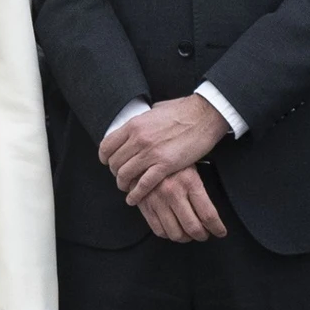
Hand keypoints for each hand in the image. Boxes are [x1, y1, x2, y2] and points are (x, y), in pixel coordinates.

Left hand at [101, 95, 229, 202]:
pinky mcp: (165, 165)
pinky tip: (133, 199)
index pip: (107, 146)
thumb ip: (142, 120)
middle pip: (114, 162)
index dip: (105, 158)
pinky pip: (143, 184)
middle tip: (121, 176)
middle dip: (115, 172)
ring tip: (126, 187)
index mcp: (134, 125)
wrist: (204, 115)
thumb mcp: (154, 110)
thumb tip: (136, 125)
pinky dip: (135, 194)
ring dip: (123, 184)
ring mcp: (151, 153)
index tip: (109, 162)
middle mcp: (138, 139)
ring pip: (125, 175)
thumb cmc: (182, 111)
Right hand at [134, 168, 227, 242]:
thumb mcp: (191, 169)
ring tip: (189, 233)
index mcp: (190, 182)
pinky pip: (159, 230)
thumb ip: (200, 191)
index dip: (217, 228)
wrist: (144, 155)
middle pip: (193, 228)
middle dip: (202, 235)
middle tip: (205, 234)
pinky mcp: (145, 206)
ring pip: (176, 233)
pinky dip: (168, 234)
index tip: (220, 232)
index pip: (208, 215)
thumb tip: (210, 216)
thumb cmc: (172, 162)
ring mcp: (158, 201)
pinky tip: (174, 229)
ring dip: (186, 238)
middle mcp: (173, 193)